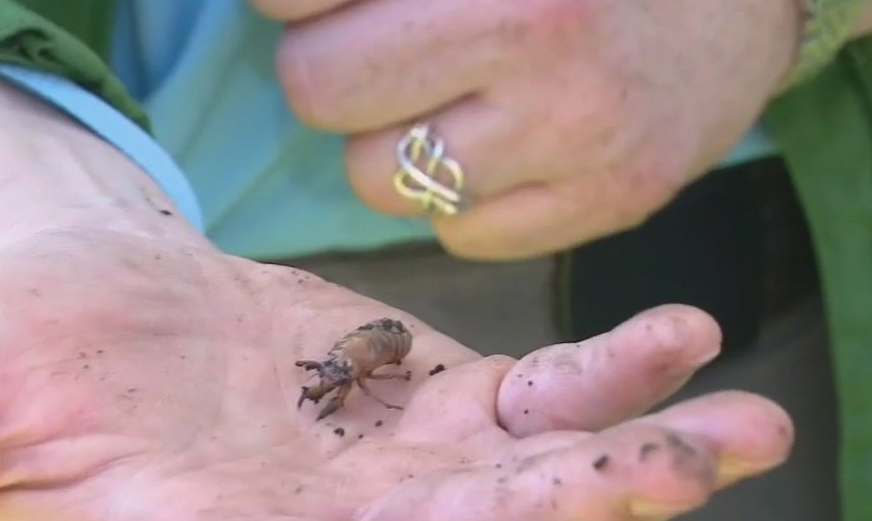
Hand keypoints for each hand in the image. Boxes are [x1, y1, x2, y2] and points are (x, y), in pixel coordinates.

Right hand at [0, 228, 791, 519]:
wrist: (81, 313)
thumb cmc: (11, 368)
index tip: (573, 516)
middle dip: (606, 509)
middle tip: (705, 463)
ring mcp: (412, 467)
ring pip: (551, 473)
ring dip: (649, 451)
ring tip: (746, 425)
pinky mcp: (435, 394)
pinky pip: (548, 397)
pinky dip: (611, 374)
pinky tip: (676, 340)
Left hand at [256, 0, 801, 258]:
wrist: (735, 5)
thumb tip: (279, 11)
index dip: (293, 2)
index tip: (325, 5)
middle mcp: (539, 37)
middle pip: (317, 89)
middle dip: (330, 72)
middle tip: (380, 53)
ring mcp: (580, 134)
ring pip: (377, 178)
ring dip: (391, 144)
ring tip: (452, 104)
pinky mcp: (610, 203)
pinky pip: (458, 235)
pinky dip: (459, 200)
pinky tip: (505, 151)